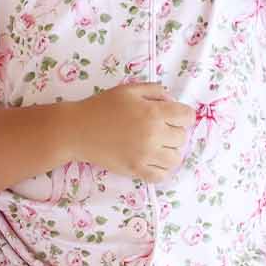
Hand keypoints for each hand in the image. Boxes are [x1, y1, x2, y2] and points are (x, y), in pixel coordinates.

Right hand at [71, 83, 190, 182]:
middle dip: (174, 132)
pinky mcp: (135, 169)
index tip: (173, 117)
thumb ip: (155, 91)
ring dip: (170, 152)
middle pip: (182, 138)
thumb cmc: (102, 107)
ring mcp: (145, 155)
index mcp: (154, 112)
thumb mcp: (129, 90)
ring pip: (175, 158)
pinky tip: (153, 161)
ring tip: (158, 147)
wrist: (78, 130)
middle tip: (160, 131)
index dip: (182, 116)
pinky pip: (161, 176)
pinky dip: (161, 169)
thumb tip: (172, 102)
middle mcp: (153, 134)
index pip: (187, 117)